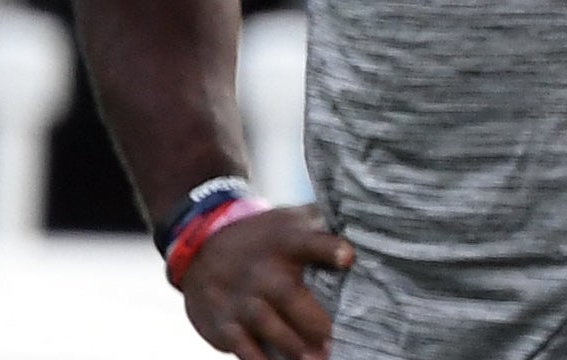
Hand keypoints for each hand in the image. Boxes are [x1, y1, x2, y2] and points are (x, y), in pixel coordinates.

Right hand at [180, 204, 354, 359]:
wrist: (199, 248)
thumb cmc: (263, 238)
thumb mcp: (289, 220)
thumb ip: (324, 223)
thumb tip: (367, 222)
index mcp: (285, 241)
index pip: (309, 242)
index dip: (329, 249)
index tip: (348, 257)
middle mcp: (261, 271)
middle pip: (290, 295)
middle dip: (316, 321)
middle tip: (338, 340)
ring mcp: (241, 299)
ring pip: (269, 326)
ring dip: (295, 346)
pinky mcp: (224, 324)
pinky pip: (244, 348)